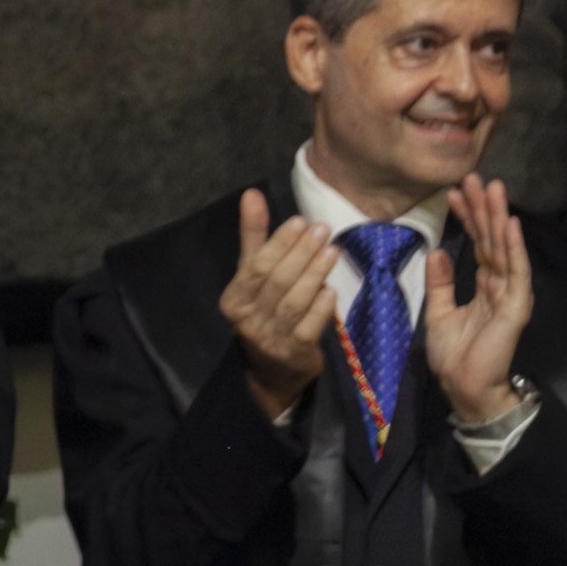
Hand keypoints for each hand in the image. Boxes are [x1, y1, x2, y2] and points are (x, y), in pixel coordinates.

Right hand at [220, 189, 341, 418]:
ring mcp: (270, 338)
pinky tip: (331, 291)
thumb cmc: (265, 312)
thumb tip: (252, 195)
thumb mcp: (254, 276)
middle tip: (322, 230)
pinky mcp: (293, 353)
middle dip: (300, 254)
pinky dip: (321, 309)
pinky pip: (308, 328)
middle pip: (276, 282)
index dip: (278, 243)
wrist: (272, 370)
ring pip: (293, 302)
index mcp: (234, 299)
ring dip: (314, 275)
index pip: (255, 267)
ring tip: (332, 251)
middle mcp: (247, 319)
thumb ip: (254, 237)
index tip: (300, 221)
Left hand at [425, 174, 533, 425]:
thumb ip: (441, 282)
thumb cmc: (455, 355)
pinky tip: (509, 224)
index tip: (455, 192)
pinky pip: (515, 271)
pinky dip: (512, 247)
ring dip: (498, 217)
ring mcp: (511, 293)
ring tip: (493, 188)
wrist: (464, 386)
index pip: (477, 244)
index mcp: (483, 286)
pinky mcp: (516, 305)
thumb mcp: (439, 311)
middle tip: (474, 178)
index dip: (467, 219)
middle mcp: (500, 284)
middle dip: (483, 209)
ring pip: (504, 248)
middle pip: (491, 240)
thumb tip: (439, 250)